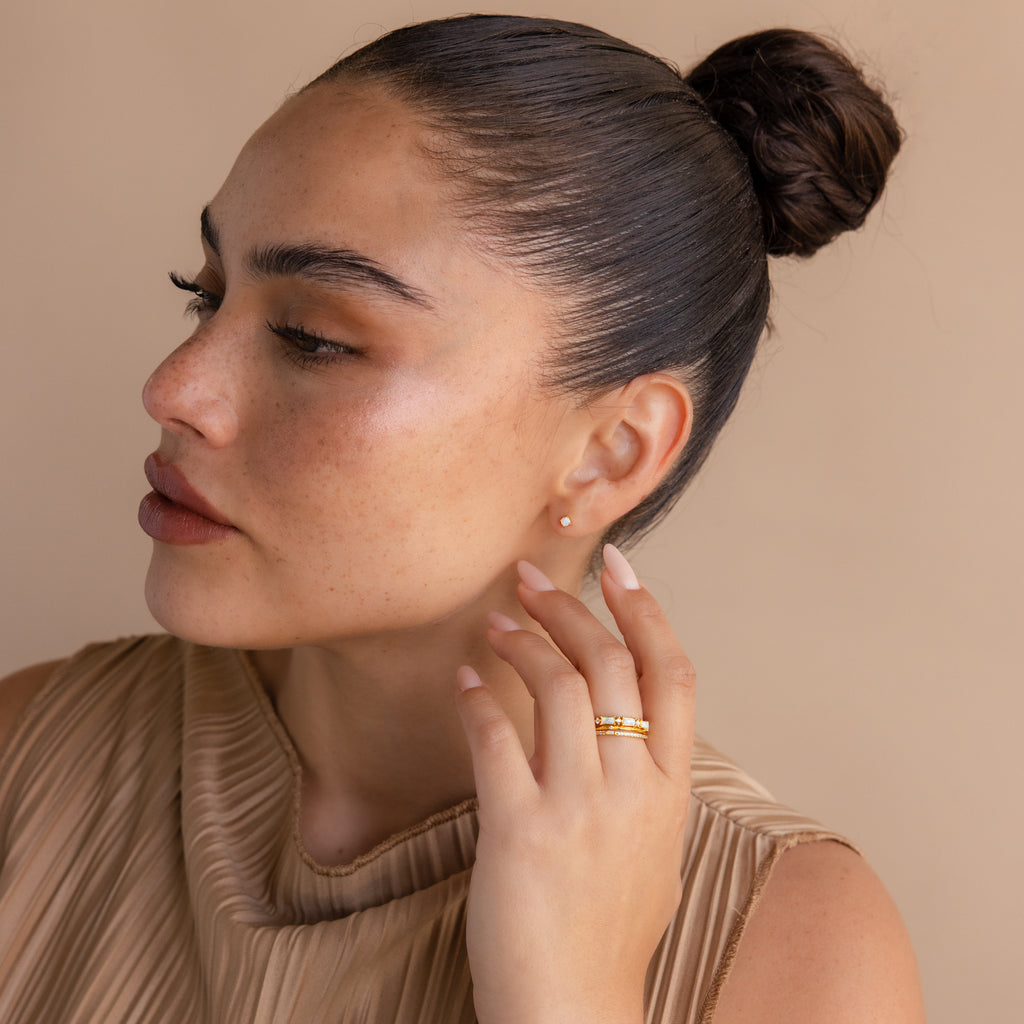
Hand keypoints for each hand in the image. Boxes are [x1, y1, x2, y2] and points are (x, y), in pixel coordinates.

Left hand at [455, 544, 695, 1023]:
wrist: (575, 1011)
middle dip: (571, 607)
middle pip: (611, 664)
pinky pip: (497, 738)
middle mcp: (633, 790)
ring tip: (498, 621)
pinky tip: (465, 678)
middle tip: (532, 578)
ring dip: (523, 640)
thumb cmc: (610, 935)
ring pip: (558, 686)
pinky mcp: (520, 830)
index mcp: (671, 791)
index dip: (647, 611)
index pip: (674, 674)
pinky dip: (478, 697)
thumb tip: (624, 729)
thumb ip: (648, 786)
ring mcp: (579, 808)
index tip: (620, 567)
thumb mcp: (656, 853)